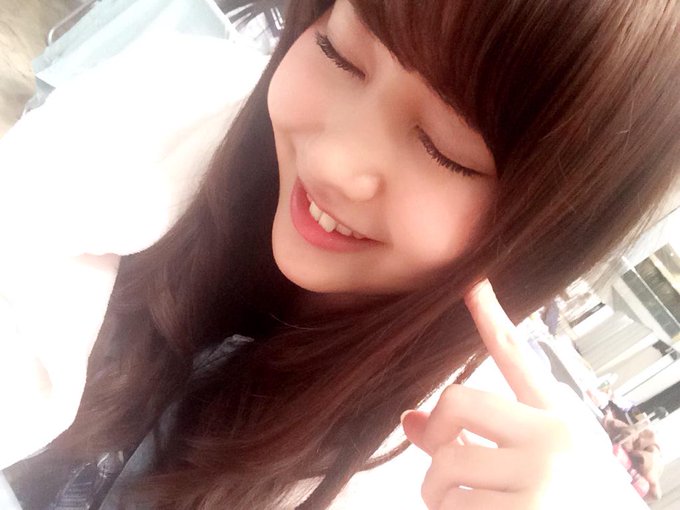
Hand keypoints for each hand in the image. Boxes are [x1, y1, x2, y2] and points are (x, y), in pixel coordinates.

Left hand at [401, 280, 641, 509]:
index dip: (491, 318)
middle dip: (436, 436)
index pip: (518, 358)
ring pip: (445, 465)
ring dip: (440, 495)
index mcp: (559, 420)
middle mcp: (554, 440)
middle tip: (439, 463)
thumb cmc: (566, 504)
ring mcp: (541, 478)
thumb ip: (475, 438)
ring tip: (468, 508)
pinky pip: (452, 508)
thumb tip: (409, 419)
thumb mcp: (536, 464)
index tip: (472, 283)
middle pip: (457, 401)